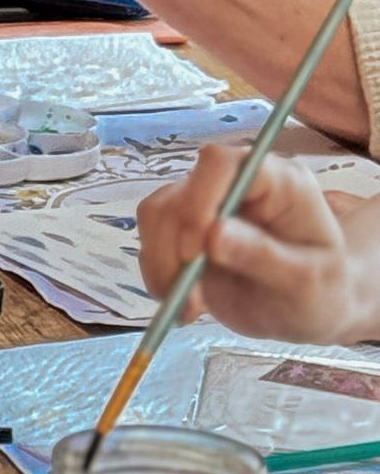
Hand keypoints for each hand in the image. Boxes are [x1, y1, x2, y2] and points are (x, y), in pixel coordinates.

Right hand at [136, 145, 379, 342]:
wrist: (308, 309)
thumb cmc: (321, 292)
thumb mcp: (307, 283)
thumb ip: (263, 256)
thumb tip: (212, 235)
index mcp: (277, 182)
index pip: (222, 164)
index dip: (199, 198)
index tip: (194, 250)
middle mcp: (236, 184)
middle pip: (180, 192)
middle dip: (173, 245)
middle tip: (188, 295)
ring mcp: (206, 204)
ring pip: (157, 214)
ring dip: (161, 263)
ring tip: (188, 307)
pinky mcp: (185, 229)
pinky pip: (151, 240)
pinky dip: (157, 274)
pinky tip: (182, 304)